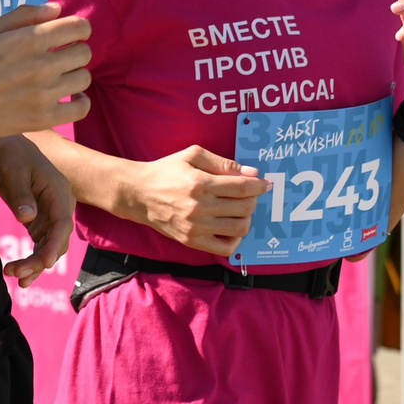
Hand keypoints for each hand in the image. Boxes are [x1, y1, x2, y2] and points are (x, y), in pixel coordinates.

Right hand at [0, 3, 91, 138]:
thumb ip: (25, 14)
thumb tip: (57, 9)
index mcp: (29, 39)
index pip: (79, 27)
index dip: (79, 28)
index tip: (70, 34)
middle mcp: (41, 65)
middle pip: (84, 52)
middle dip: (75, 50)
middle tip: (61, 56)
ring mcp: (43, 94)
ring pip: (84, 78)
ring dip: (75, 74)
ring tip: (61, 76)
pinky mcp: (43, 119)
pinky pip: (81, 109)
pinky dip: (81, 101)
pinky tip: (70, 96)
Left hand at [0, 136, 76, 278]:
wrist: (4, 147)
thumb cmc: (10, 154)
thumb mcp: (14, 171)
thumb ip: (21, 195)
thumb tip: (27, 218)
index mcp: (59, 191)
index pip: (62, 223)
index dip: (54, 244)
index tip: (44, 262)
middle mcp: (60, 205)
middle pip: (57, 240)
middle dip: (39, 260)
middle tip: (17, 273)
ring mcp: (51, 215)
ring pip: (49, 247)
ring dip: (35, 264)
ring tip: (14, 276)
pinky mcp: (39, 221)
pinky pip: (40, 245)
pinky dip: (32, 261)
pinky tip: (21, 277)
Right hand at [124, 145, 267, 256]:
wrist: (139, 194)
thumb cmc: (166, 171)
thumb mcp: (193, 155)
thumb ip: (224, 163)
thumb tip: (252, 174)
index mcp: (200, 183)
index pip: (242, 187)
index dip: (259, 185)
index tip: (265, 184)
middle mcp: (200, 208)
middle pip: (245, 208)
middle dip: (253, 199)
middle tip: (248, 194)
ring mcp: (196, 227)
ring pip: (240, 228)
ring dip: (247, 217)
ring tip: (239, 209)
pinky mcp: (192, 241)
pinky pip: (226, 248)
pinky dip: (236, 239)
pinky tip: (231, 227)